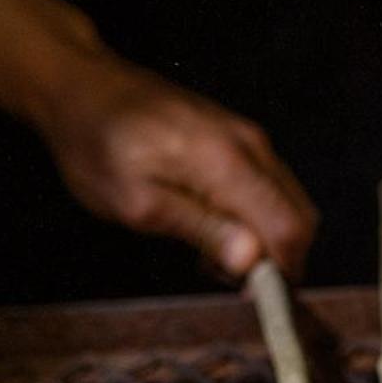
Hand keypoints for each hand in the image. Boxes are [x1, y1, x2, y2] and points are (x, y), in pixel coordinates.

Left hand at [34, 50, 316, 276]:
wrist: (82, 87)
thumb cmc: (96, 145)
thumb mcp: (136, 203)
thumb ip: (200, 229)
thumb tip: (251, 260)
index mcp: (226, 162)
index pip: (288, 227)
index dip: (280, 271)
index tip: (249, 295)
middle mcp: (250, 145)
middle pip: (299, 216)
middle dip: (275, 258)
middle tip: (224, 275)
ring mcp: (248, 137)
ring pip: (286, 203)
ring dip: (263, 239)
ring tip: (210, 251)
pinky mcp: (239, 136)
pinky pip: (269, 186)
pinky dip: (255, 216)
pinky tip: (212, 224)